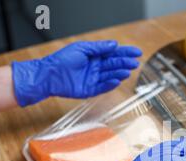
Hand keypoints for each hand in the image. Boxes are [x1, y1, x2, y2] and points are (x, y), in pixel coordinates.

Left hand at [12, 40, 141, 106]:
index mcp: (94, 57)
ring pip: (110, 76)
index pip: (113, 54)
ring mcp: (93, 79)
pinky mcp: (89, 90)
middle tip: (134, 63)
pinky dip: (110, 84)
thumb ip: (99, 48)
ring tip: (127, 71)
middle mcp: (95, 68)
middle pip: (114, 65)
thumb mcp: (82, 48)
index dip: (125, 53)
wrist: (48, 74)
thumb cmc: (62, 60)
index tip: (137, 52)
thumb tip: (114, 44)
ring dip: (119, 74)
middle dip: (125, 63)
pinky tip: (116, 81)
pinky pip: (102, 88)